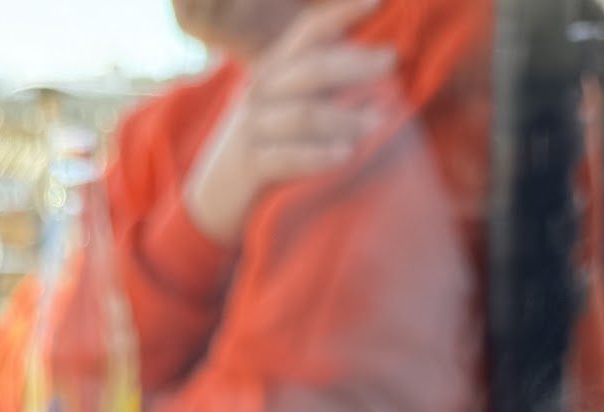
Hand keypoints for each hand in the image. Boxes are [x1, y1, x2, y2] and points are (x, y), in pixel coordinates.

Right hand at [183, 0, 394, 246]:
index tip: (377, 1)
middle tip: (391, 61)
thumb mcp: (282, 110)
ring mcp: (252, 128)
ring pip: (305, 114)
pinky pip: (288, 157)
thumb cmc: (261, 151)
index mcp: (271, 71)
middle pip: (312, 68)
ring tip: (381, 121)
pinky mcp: (249, 165)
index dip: (341, 14)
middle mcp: (260, 92)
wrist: (212, 199)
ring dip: (346, 117)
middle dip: (355, 64)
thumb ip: (316, 87)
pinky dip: (319, 156)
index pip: (308, 32)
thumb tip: (368, 67)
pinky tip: (347, 156)